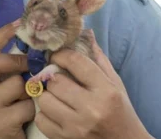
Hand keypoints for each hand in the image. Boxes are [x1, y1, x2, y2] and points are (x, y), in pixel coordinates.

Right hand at [0, 20, 34, 138]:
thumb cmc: (12, 111)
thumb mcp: (13, 88)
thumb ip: (20, 70)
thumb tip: (44, 46)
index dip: (3, 33)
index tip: (20, 21)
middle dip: (17, 60)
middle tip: (32, 66)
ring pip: (16, 84)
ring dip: (31, 90)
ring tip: (32, 99)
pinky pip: (25, 106)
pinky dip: (34, 110)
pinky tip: (30, 116)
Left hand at [35, 30, 153, 138]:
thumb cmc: (119, 110)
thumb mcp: (114, 84)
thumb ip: (97, 60)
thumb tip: (85, 33)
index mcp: (106, 91)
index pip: (75, 62)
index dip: (61, 55)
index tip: (56, 56)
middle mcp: (91, 109)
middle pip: (55, 81)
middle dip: (54, 78)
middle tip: (58, 80)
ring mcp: (76, 126)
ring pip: (44, 99)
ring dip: (47, 96)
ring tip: (57, 97)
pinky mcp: (64, 138)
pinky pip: (40, 119)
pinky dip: (44, 114)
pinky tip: (56, 113)